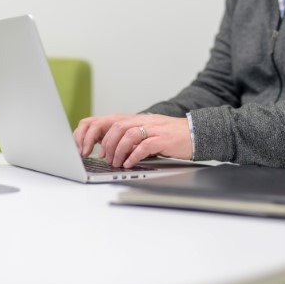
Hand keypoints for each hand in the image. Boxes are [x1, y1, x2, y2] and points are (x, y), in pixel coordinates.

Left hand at [74, 113, 192, 167]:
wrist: (195, 133)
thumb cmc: (170, 136)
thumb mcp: (146, 133)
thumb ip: (128, 138)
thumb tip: (108, 149)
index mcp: (135, 120)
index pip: (108, 121)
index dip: (94, 133)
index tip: (89, 149)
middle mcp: (142, 121)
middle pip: (115, 127)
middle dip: (105, 144)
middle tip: (103, 158)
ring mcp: (152, 129)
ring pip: (127, 135)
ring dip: (118, 151)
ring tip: (116, 163)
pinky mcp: (163, 139)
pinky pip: (144, 146)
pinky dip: (134, 155)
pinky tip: (129, 163)